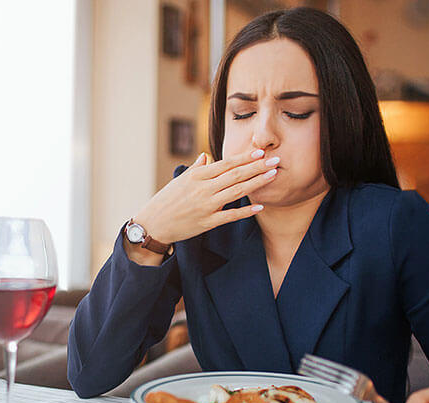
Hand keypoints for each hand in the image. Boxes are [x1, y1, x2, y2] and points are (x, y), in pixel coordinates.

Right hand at [134, 149, 278, 244]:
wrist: (153, 224)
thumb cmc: (166, 200)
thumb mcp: (180, 180)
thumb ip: (196, 168)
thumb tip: (206, 156)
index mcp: (197, 176)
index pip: (226, 164)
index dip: (245, 158)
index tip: (260, 152)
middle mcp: (203, 189)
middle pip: (235, 175)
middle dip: (257, 167)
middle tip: (276, 161)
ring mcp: (206, 206)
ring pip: (236, 192)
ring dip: (256, 183)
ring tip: (273, 176)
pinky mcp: (207, 223)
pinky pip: (230, 216)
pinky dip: (245, 211)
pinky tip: (259, 207)